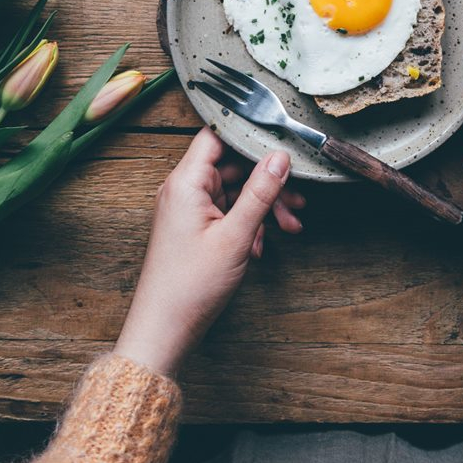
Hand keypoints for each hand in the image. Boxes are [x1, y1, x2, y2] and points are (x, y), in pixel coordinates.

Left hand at [114, 128, 304, 376]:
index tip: (281, 141)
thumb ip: (260, 192)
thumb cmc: (190, 285)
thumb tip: (280, 158)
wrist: (166, 327)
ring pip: (235, 193)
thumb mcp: (235, 236)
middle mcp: (184, 190)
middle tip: (297, 200)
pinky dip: (249, 224)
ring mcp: (190, 210)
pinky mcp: (196, 229)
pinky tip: (263, 245)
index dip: (249, 135)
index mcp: (186, 182)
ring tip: (290, 226)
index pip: (218, 136)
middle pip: (233, 166)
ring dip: (263, 207)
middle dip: (268, 182)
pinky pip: (228, 213)